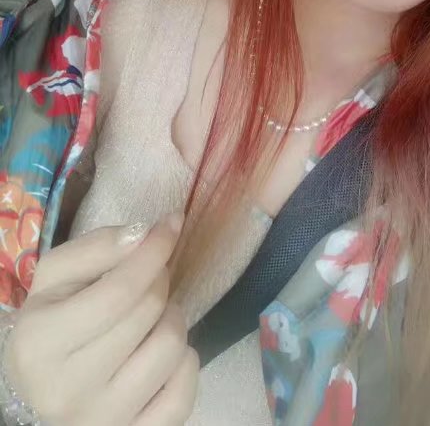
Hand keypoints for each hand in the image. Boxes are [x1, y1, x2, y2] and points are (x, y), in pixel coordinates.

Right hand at [3, 214, 198, 425]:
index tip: (171, 226)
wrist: (42, 386)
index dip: (153, 252)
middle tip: (151, 278)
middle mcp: (67, 391)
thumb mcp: (56, 276)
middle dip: (159, 282)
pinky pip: (183, 395)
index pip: (120, 290)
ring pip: (172, 350)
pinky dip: (185, 364)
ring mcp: (103, 421)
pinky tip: (165, 353)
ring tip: (153, 316)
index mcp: (41, 343)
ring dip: (172, 319)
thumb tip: (145, 235)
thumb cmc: (53, 322)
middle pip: (148, 314)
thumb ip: (98, 247)